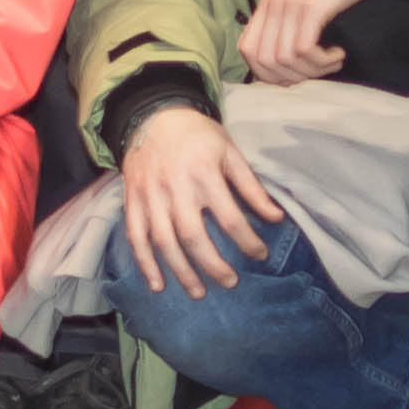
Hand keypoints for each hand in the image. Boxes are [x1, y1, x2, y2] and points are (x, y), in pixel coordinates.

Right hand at [117, 101, 288, 298]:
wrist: (153, 116)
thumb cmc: (198, 135)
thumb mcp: (230, 152)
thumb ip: (251, 187)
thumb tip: (276, 218)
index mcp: (203, 174)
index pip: (228, 217)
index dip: (247, 241)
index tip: (260, 255)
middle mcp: (175, 188)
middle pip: (193, 236)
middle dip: (213, 265)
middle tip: (230, 283)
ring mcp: (150, 196)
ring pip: (163, 242)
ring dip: (180, 272)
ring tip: (198, 293)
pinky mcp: (133, 201)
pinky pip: (136, 237)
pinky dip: (144, 263)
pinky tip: (157, 284)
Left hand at [239, 0, 403, 84]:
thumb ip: (291, 15)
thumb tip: (288, 56)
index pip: (247, 49)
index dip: (267, 72)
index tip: (295, 74)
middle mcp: (274, 0)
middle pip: (262, 60)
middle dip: (289, 77)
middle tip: (315, 72)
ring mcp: (291, 2)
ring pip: (283, 59)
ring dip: (310, 70)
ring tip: (332, 61)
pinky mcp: (312, 5)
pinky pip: (303, 49)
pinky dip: (321, 61)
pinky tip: (338, 53)